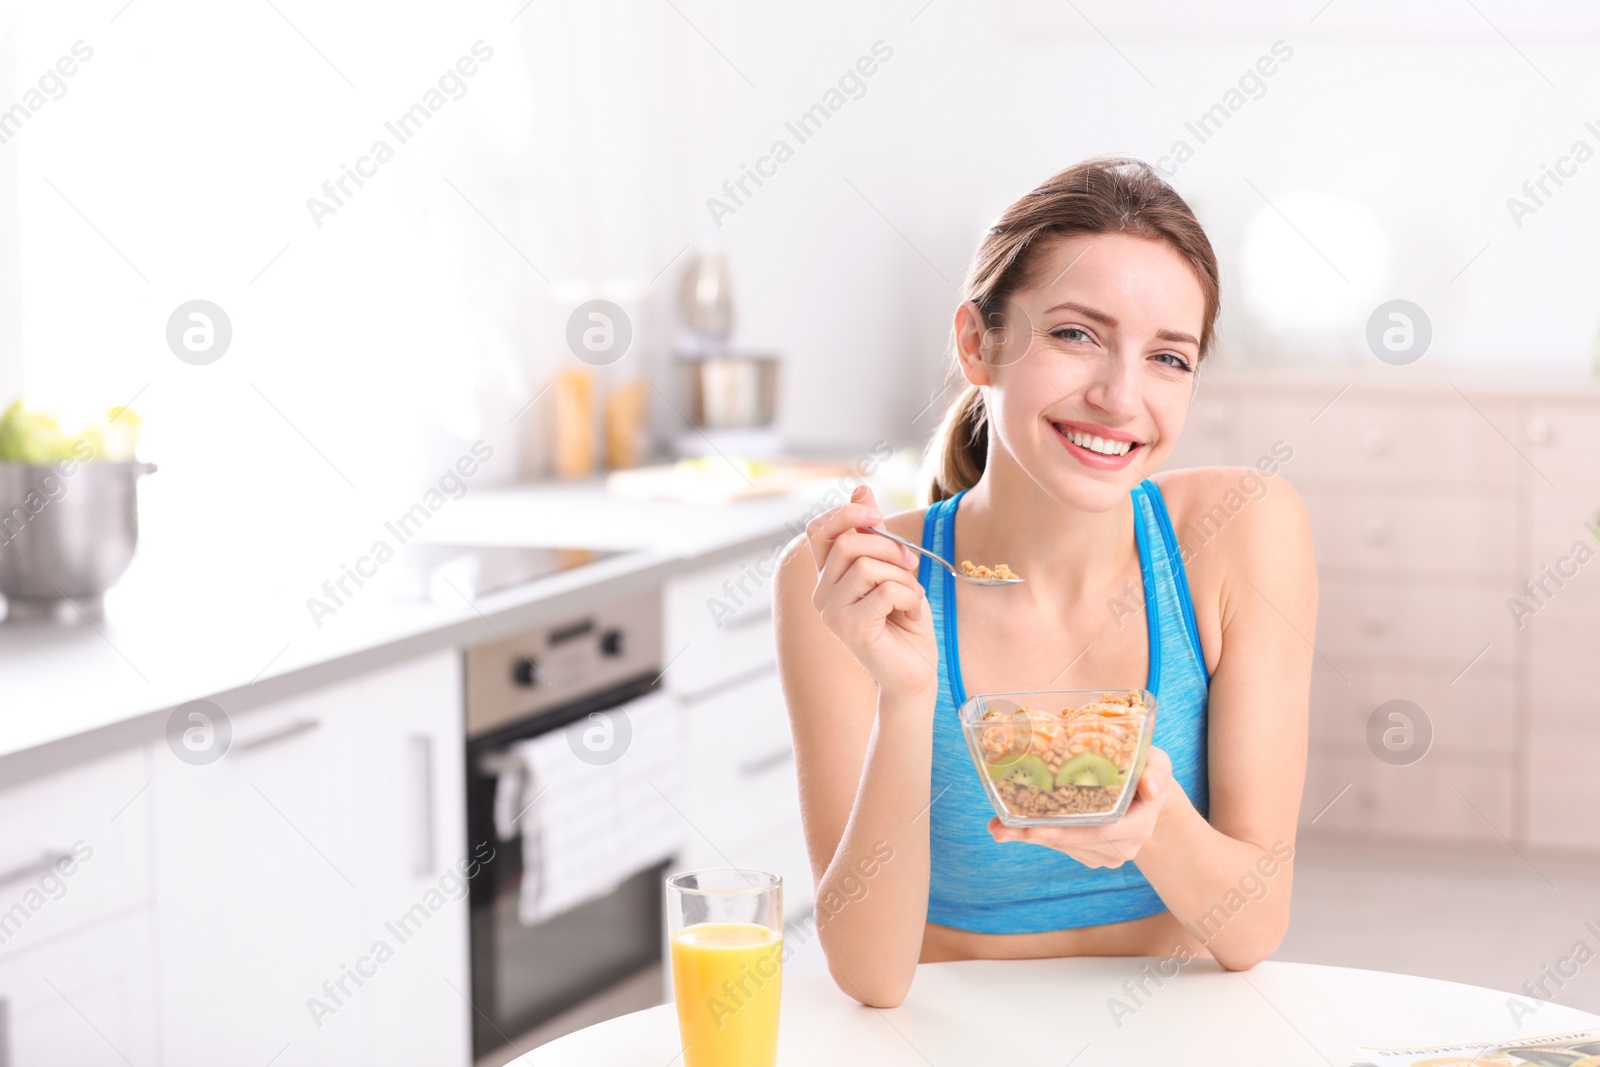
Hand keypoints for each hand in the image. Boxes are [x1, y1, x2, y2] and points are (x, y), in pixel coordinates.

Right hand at [806, 485, 937, 697]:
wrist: (914, 673)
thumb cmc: (904, 622)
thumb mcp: (893, 569)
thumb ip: (873, 536)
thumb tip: (860, 490)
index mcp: (828, 578)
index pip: (818, 531)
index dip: (844, 514)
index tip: (875, 516)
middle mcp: (821, 595)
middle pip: (848, 544)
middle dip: (889, 547)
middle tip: (911, 565)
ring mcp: (832, 613)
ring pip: (867, 566)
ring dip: (902, 576)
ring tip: (910, 596)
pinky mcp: (851, 629)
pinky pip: (885, 590)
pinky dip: (908, 596)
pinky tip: (910, 613)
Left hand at [987, 747, 1174, 866]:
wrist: (1147, 793)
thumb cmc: (1148, 769)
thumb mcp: (1157, 763)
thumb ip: (1155, 772)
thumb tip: (1150, 787)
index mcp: (1140, 825)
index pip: (1102, 832)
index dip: (1067, 832)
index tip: (1034, 828)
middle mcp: (1124, 847)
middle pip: (1075, 843)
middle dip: (1037, 835)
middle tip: (1001, 829)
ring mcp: (1107, 855)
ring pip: (1063, 847)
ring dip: (1031, 837)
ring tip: (999, 828)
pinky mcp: (1090, 855)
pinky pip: (1062, 846)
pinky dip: (1038, 835)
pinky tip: (1013, 828)